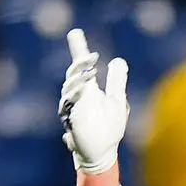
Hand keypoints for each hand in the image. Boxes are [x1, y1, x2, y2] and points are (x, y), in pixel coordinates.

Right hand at [59, 28, 128, 174]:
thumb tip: (118, 60)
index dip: (78, 50)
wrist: (104, 152)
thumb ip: (116, 82)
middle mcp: (77, 96)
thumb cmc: (110, 128)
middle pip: (73, 74)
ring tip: (90, 74)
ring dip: (79, 79)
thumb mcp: (117, 101)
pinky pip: (67, 104)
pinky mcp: (70, 120)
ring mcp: (72, 107)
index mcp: (89, 89)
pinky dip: (73, 96)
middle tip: (91, 56)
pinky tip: (81, 91)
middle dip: (80, 64)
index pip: (81, 67)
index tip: (76, 34)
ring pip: (69, 88)